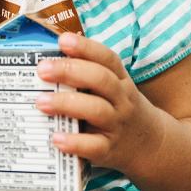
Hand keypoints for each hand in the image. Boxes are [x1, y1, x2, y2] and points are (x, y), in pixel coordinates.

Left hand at [34, 33, 164, 174]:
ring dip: (66, 103)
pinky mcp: (109, 149)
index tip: (63, 40)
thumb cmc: (118, 108)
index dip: (86, 47)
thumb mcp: (113, 87)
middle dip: (70, 71)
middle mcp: (121, 99)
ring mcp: (116, 124)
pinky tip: (56, 137)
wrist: (150, 144)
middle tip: (43, 69)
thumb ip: (87, 74)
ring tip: (41, 102)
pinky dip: (74, 142)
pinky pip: (94, 146)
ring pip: (96, 110)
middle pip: (100, 79)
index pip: (107, 58)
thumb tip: (49, 59)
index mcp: (120, 79)